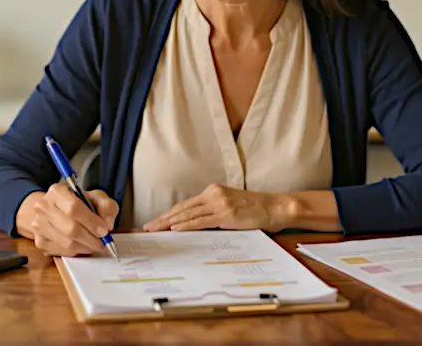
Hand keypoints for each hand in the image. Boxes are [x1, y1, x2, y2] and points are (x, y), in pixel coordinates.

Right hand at [29, 184, 118, 256]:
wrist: (54, 210)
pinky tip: (83, 246)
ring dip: (85, 247)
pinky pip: (62, 251)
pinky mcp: (39, 241)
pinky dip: (76, 252)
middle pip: (70, 229)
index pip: (74, 208)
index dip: (91, 222)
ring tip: (95, 245)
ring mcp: (38, 225)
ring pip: (67, 243)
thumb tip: (107, 224)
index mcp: (57, 191)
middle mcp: (43, 207)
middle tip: (103, 243)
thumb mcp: (96, 198)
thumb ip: (106, 207)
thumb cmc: (78, 204)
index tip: (104, 231)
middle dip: (91, 239)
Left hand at [143, 184, 287, 232]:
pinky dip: (187, 225)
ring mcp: (219, 204)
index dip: (169, 213)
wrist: (273, 208)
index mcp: (213, 191)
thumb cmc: (253, 210)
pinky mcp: (225, 214)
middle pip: (182, 208)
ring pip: (189, 214)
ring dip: (170, 223)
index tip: (156, 221)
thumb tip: (193, 224)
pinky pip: (201, 221)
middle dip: (163, 218)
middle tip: (148, 227)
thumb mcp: (230, 206)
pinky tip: (176, 229)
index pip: (185, 204)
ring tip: (156, 229)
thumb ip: (212, 211)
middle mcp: (213, 195)